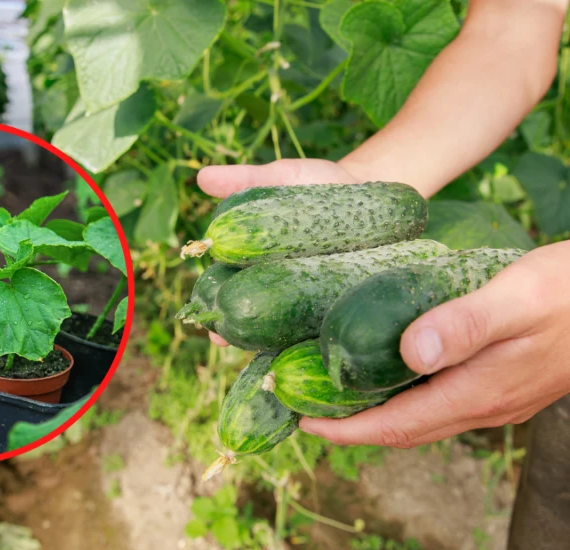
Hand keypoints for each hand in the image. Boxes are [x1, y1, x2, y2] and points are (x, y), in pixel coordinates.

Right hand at [196, 158, 362, 345]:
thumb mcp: (278, 179)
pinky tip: (305, 350)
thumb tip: (202, 177)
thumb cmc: (315, 184)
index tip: (201, 313)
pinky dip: (312, 340)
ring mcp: (305, 297)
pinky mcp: (336, 302)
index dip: (210, 303)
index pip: (224, 287)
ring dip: (266, 344)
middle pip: (246, 315)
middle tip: (220, 339)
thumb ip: (242, 181)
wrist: (367, 188)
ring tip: (255, 352)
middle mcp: (275, 283)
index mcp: (251, 261)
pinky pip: (320, 325)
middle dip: (231, 332)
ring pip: (280, 329)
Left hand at [299, 240, 569, 446]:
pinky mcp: (503, 384)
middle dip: (353, 426)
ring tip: (339, 391)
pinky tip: (392, 370)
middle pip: (404, 430)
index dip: (347, 430)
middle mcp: (483, 406)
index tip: (304, 422)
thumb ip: (465, 324)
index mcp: (477, 392)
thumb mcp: (515, 299)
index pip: (397, 426)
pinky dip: (407, 395)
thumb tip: (408, 352)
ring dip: (379, 413)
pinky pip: (441, 402)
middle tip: (308, 407)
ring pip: (423, 417)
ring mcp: (495, 399)